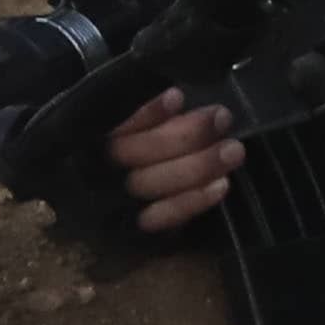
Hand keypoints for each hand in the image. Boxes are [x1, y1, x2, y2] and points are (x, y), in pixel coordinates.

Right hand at [108, 88, 244, 235]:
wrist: (120, 207)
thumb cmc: (141, 146)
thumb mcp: (139, 122)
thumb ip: (152, 114)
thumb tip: (180, 99)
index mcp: (90, 138)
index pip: (115, 124)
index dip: (146, 113)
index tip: (177, 97)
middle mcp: (97, 170)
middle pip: (134, 153)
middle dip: (184, 135)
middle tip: (222, 117)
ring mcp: (115, 202)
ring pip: (150, 183)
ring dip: (197, 166)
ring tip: (233, 149)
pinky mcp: (135, 228)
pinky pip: (162, 217)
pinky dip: (193, 201)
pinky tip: (222, 185)